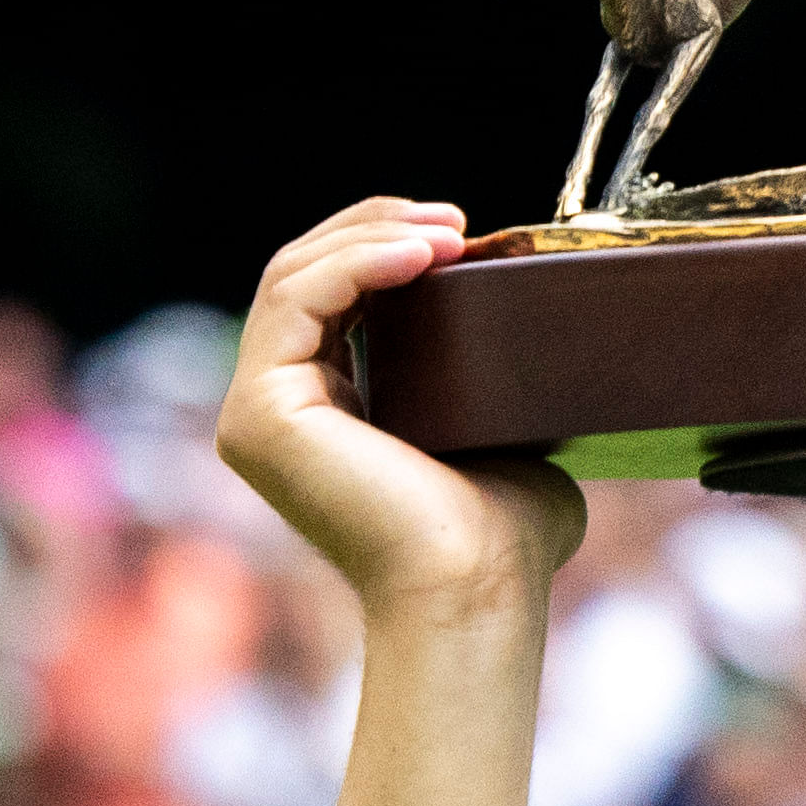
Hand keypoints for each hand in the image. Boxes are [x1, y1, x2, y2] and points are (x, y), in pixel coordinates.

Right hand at [215, 200, 583, 609]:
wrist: (481, 587)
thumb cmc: (503, 536)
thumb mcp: (502, 431)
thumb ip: (496, 385)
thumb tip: (549, 342)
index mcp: (320, 413)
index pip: (329, 295)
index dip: (386, 244)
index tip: (463, 232)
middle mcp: (274, 411)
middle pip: (302, 273)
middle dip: (376, 226)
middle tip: (457, 219)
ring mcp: (255, 413)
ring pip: (292, 275)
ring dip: (372, 235)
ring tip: (451, 231)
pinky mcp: (260, 412)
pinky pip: (296, 299)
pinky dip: (358, 262)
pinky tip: (423, 254)